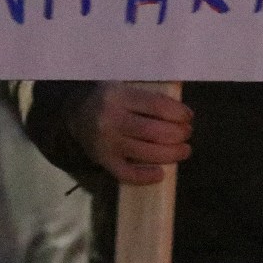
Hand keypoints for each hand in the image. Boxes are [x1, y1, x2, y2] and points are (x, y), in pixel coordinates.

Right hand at [69, 82, 193, 185]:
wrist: (74, 112)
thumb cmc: (108, 97)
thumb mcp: (123, 86)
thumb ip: (147, 96)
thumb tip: (180, 112)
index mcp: (119, 95)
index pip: (155, 105)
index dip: (177, 112)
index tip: (188, 116)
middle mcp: (111, 119)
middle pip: (153, 131)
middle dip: (177, 134)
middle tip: (187, 133)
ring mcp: (106, 142)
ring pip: (145, 153)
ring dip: (170, 154)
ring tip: (184, 150)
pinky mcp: (103, 160)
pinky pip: (126, 173)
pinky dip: (145, 176)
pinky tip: (160, 173)